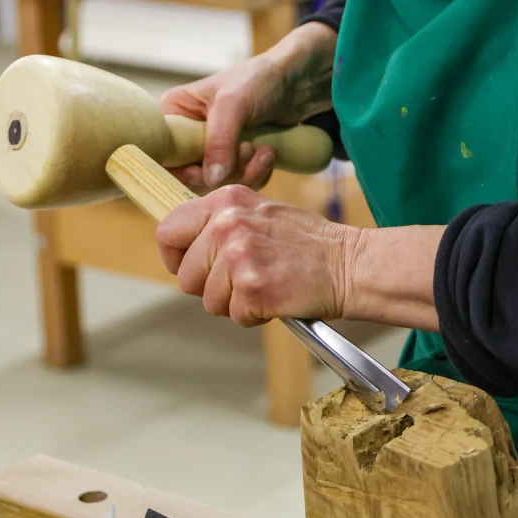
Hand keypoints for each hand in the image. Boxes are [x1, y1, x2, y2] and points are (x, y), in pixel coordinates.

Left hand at [156, 185, 358, 326]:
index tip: (190, 268)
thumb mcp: (261, 213)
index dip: (175, 257)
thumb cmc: (309, 244)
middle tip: (243, 282)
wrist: (349, 265)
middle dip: (209, 288)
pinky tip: (277, 297)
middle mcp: (227, 224)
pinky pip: (235, 316)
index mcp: (226, 201)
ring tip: (266, 285)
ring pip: (209, 301)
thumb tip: (184, 244)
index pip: (168, 230)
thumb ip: (222, 222)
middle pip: (185, 275)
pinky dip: (254, 316)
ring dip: (235, 303)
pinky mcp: (253, 289)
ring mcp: (239, 257)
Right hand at [159, 23, 336, 189]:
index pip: (163, 155)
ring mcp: (213, 150)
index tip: (205, 171)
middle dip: (225, 170)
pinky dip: (256, 174)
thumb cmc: (259, 80)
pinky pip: (239, 182)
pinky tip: (269, 154)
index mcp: (176, 114)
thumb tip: (210, 179)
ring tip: (263, 150)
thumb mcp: (234, 104)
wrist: (296, 83)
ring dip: (245, 173)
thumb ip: (220, 140)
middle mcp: (189, 134)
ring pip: (218, 183)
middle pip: (192, 176)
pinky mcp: (235, 161)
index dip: (183, 171)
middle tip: (248, 149)